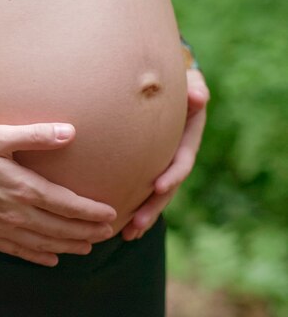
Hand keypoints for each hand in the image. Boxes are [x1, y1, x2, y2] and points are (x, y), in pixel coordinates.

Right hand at [0, 123, 116, 266]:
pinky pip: (16, 251)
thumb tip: (70, 131)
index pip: (67, 204)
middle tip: (107, 234)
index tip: (111, 214)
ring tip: (87, 248)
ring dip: (67, 246)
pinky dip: (37, 257)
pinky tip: (50, 260)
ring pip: (41, 243)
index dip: (91, 212)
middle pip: (59, 228)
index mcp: (21, 187)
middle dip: (86, 233)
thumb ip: (35, 135)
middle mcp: (13, 213)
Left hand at [121, 69, 209, 240]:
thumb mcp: (190, 82)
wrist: (163, 88)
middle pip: (166, 188)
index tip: (159, 186)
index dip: (173, 174)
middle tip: (136, 225)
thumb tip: (198, 97)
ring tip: (127, 234)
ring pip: (152, 195)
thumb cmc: (177, 83)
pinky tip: (117, 222)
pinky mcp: (144, 167)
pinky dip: (130, 204)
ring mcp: (160, 165)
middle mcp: (174, 157)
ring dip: (142, 215)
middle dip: (153, 207)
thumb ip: (195, 88)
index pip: (181, 161)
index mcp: (187, 140)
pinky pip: (138, 188)